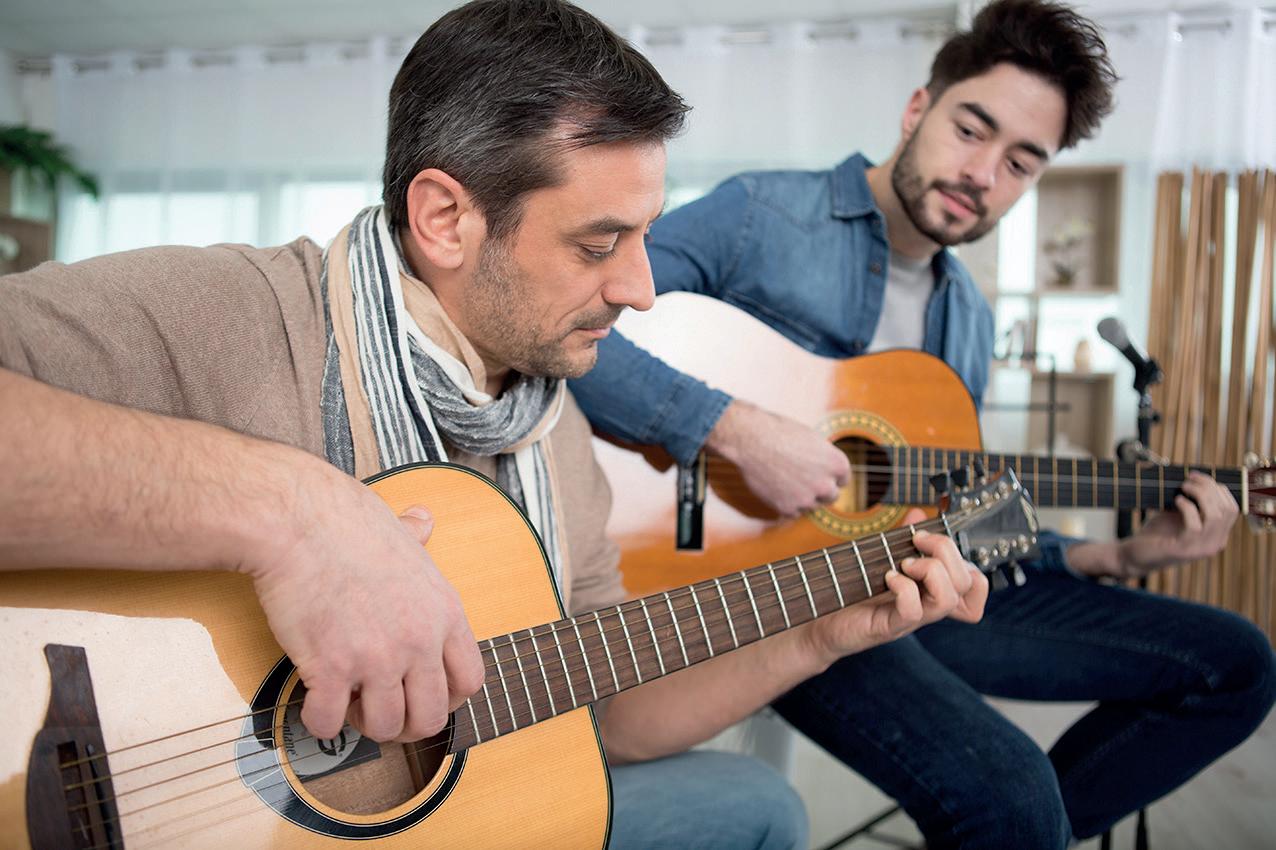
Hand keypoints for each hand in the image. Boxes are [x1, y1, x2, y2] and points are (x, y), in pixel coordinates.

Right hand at [246, 468, 484, 743]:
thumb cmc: (346, 521)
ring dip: (363, 723)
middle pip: (431, 717)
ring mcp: (377, 658)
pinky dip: (319, 720)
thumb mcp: (402, 532)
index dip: (447, 699)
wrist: (299, 520)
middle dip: (405, 724)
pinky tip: (313, 699)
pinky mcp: (331, 668)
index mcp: (444, 612)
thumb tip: (422, 519)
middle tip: (380, 708)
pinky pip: (330, 723)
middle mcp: (419, 640)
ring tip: (347, 699)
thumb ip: (418, 535)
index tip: (421, 695)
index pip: (470, 681)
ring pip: (386, 728)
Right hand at [705, 399, 849, 517]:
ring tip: (784, 477)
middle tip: (801, 479)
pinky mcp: (788, 509)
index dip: (828, 476)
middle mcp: (826, 485)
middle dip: (819, 489)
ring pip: (811, 505)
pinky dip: (785, 503)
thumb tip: (828, 473)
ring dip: (801, 496)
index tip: (817, 473)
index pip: (843, 480)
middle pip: (831, 496)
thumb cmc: (780, 433)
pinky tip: (775, 485)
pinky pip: (792, 512)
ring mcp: (807, 499)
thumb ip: (824, 460)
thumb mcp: (813, 440)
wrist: (752, 440)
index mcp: (838, 464)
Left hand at [801, 509, 987, 664]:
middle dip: (946, 550)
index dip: (965, 560)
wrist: (823, 622)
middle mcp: (928, 605)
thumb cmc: (853, 591)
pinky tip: (888, 578)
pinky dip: (903, 588)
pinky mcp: (890, 627)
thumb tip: (918, 514)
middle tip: (915, 543)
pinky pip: (913, 611)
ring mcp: (912, 619)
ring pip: (948, 599)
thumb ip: (902, 538)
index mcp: (932, 589)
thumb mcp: (881, 557)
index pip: (976, 583)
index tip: (930, 541)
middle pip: (967, 582)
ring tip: (904, 564)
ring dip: (929, 571)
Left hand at [1116, 471, 1239, 576]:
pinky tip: (1176, 500)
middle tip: (1189, 479)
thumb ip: (1195, 501)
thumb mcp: (1181, 514)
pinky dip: (1187, 507)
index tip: (1197, 477)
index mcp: (1218, 535)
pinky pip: (1194, 525)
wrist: (1137, 554)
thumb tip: (1198, 478)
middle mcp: (1215, 544)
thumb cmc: (1158, 532)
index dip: (1218, 488)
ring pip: (1215, 516)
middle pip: (1226, 509)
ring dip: (1200, 495)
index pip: (1232, 508)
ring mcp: (1201, 549)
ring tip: (1183, 487)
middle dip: (1209, 488)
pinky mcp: (1184, 550)